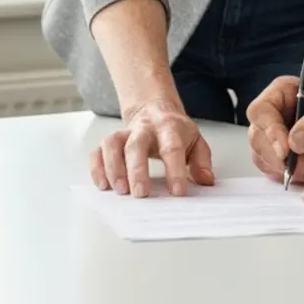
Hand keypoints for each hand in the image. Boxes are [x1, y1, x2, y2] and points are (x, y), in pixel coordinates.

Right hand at [89, 97, 213, 197]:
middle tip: (141, 194)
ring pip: (113, 144)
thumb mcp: (195, 141)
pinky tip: (103, 185)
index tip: (177, 192)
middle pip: (137, 144)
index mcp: (170, 128)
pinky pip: (97, 151)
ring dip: (113, 168)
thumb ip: (201, 161)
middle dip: (137, 170)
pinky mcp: (111, 141)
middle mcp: (145, 128)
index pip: (173, 147)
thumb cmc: (175, 131)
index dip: (175, 170)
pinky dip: (97, 168)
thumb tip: (206, 181)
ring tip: (120, 191)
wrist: (155, 109)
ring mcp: (125, 133)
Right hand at [245, 76, 303, 184]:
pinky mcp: (275, 158)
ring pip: (262, 158)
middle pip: (258, 138)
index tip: (286, 150)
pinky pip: (272, 172)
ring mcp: (271, 137)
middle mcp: (272, 113)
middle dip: (284, 157)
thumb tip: (293, 141)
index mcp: (282, 92)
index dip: (270, 131)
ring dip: (291, 169)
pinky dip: (292, 176)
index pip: (260, 111)